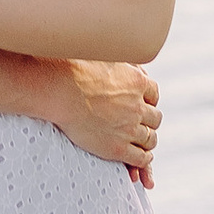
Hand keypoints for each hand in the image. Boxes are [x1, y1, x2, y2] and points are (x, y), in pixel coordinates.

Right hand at [56, 59, 160, 179]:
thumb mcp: (103, 56)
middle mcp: (138, 106)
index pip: (153, 94)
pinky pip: (140, 158)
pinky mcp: (118, 148)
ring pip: (150, 139)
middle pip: (155, 118)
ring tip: (143, 144)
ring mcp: (129, 128)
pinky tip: (140, 160)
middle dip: (149, 121)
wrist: (59, 90)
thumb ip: (116, 62)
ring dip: (147, 141)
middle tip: (142, 125)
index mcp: (137, 81)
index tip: (143, 105)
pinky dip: (143, 160)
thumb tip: (121, 53)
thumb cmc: (73, 69)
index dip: (148, 101)